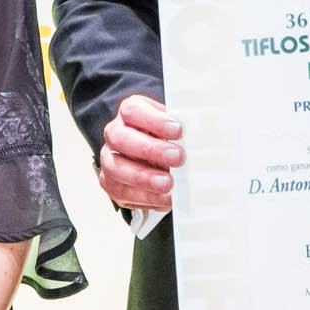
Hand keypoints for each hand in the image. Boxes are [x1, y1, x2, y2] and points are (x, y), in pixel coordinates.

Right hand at [99, 92, 182, 210]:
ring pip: (116, 168)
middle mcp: (115, 134)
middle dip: (150, 149)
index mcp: (129, 113)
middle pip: (121, 138)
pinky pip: (122, 193)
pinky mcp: (111, 183)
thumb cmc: (163, 137)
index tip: (179, 131)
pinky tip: (164, 198)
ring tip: (168, 183)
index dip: (155, 121)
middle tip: (177, 157)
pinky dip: (146, 197)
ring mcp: (110, 159)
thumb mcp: (171, 126)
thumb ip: (180, 131)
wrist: (151, 155)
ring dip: (144, 178)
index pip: (133, 111)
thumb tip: (199, 139)